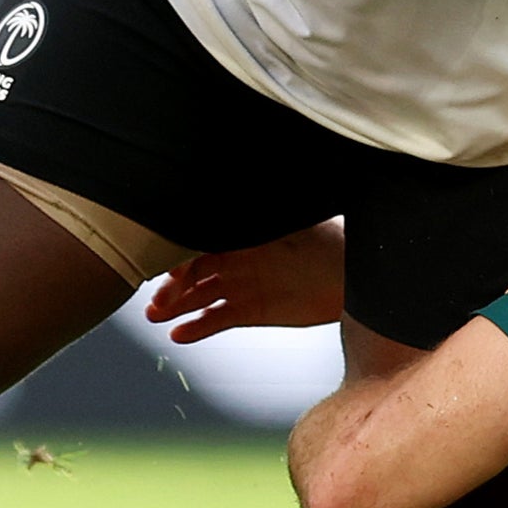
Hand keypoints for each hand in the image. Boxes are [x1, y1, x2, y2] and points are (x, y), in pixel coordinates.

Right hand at [141, 223, 346, 342]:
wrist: (352, 277)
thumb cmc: (327, 241)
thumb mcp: (293, 219)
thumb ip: (261, 211)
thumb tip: (238, 173)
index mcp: (239, 234)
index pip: (198, 241)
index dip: (179, 254)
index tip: (165, 266)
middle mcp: (234, 258)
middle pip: (191, 272)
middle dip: (171, 286)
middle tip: (155, 301)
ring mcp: (239, 285)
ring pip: (198, 297)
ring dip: (176, 307)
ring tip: (156, 317)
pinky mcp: (249, 311)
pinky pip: (216, 319)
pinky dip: (198, 328)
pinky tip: (180, 335)